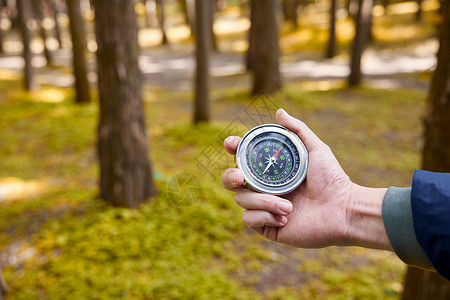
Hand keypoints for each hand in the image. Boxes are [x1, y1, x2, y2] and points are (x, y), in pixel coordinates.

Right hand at [222, 109, 390, 250]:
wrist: (342, 210)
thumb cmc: (332, 179)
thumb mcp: (316, 149)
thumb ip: (297, 130)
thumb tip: (279, 112)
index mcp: (272, 170)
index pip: (244, 158)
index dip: (234, 149)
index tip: (230, 143)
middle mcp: (265, 188)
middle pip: (232, 180)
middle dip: (230, 177)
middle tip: (240, 178)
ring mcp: (264, 207)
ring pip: (242, 200)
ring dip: (263, 202)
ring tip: (288, 206)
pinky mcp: (267, 226)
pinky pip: (250, 219)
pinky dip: (265, 216)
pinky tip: (286, 218)